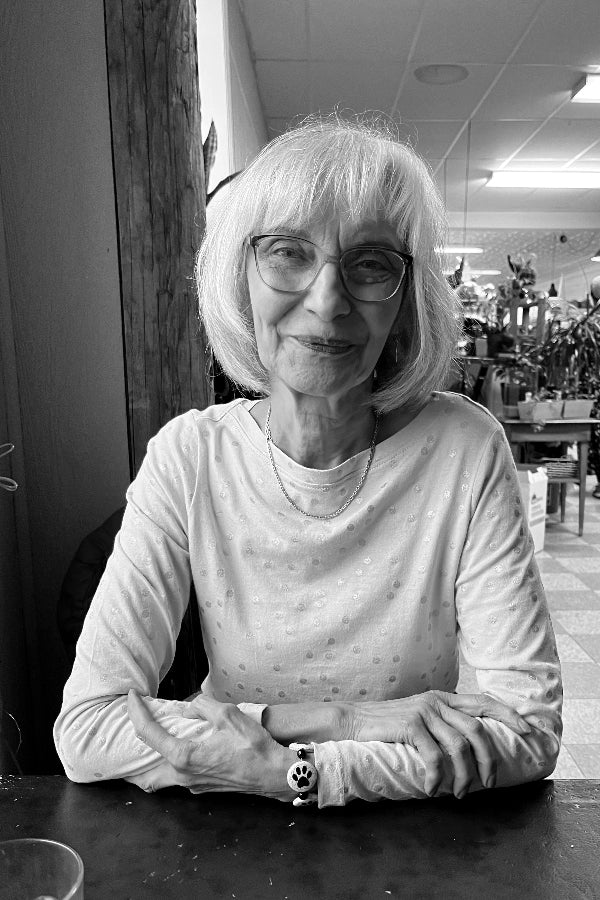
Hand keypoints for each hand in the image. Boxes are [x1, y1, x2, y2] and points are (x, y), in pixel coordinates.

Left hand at [127, 691, 294, 800]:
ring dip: (147, 763)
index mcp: (183, 756)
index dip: (136, 711)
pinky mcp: (203, 787)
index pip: (147, 733)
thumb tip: (189, 708)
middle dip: (132, 749)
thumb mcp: (227, 714)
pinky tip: (175, 751)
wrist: (274, 774)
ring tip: (148, 743)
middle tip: (134, 726)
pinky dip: (166, 765)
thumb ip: (202, 706)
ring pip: (157, 779)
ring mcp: (192, 785)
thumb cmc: (252, 746)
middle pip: (142, 769)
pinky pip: (175, 778)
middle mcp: (182, 775)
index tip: (132, 696)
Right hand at [344, 690, 531, 798]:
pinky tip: (434, 789)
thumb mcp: (420, 719)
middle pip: (478, 730)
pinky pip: (435, 756)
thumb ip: (442, 725)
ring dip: (465, 776)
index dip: (508, 715)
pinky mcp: (410, 725)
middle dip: (489, 761)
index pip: (483, 702)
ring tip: (460, 793)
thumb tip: (468, 750)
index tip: (528, 731)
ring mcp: (424, 712)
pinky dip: (438, 777)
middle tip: (489, 784)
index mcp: (443, 698)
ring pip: (460, 746)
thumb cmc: (386, 726)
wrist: (352, 721)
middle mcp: (437, 701)